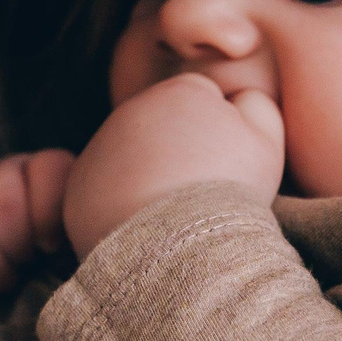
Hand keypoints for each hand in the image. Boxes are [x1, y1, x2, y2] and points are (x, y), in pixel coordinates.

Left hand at [63, 73, 283, 256]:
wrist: (181, 248)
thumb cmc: (230, 194)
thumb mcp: (265, 141)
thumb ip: (255, 105)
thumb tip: (238, 100)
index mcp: (180, 92)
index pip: (200, 96)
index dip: (219, 130)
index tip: (224, 162)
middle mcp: (130, 112)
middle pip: (159, 125)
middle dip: (176, 150)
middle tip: (199, 191)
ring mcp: (98, 152)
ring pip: (126, 156)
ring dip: (145, 176)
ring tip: (172, 214)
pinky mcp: (76, 192)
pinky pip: (93, 189)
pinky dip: (109, 201)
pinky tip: (136, 222)